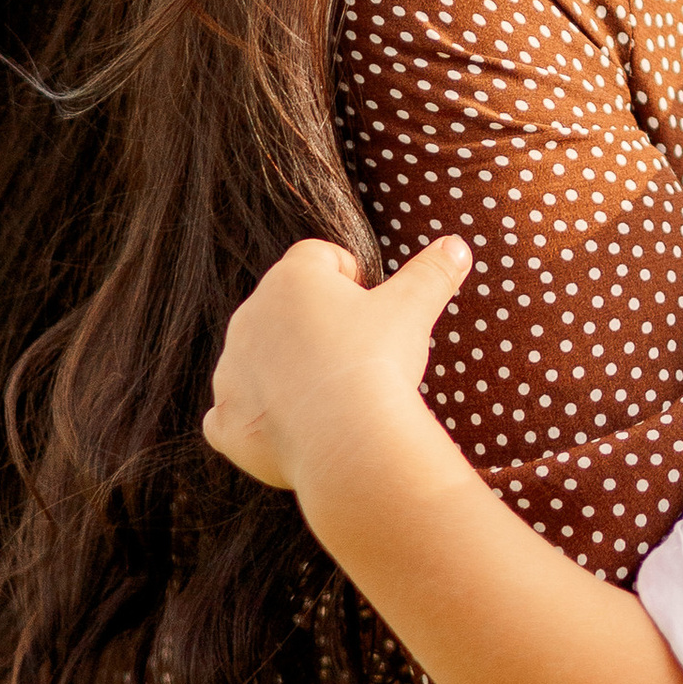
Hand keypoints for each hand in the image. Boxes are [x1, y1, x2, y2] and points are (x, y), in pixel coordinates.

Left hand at [203, 236, 471, 500]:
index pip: (318, 258)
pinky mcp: (226, 420)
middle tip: (357, 357)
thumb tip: (456, 245)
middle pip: (284, 310)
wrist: (348, 438)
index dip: (350, 278)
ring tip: (331, 398)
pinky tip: (289, 430)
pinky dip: (256, 421)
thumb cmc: (377, 362)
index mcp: (290, 279)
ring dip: (285, 372)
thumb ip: (432, 272)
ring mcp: (231, 370)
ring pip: (257, 360)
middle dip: (315, 327)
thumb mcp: (414, 308)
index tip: (371, 307)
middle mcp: (249, 317)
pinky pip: (232, 415)